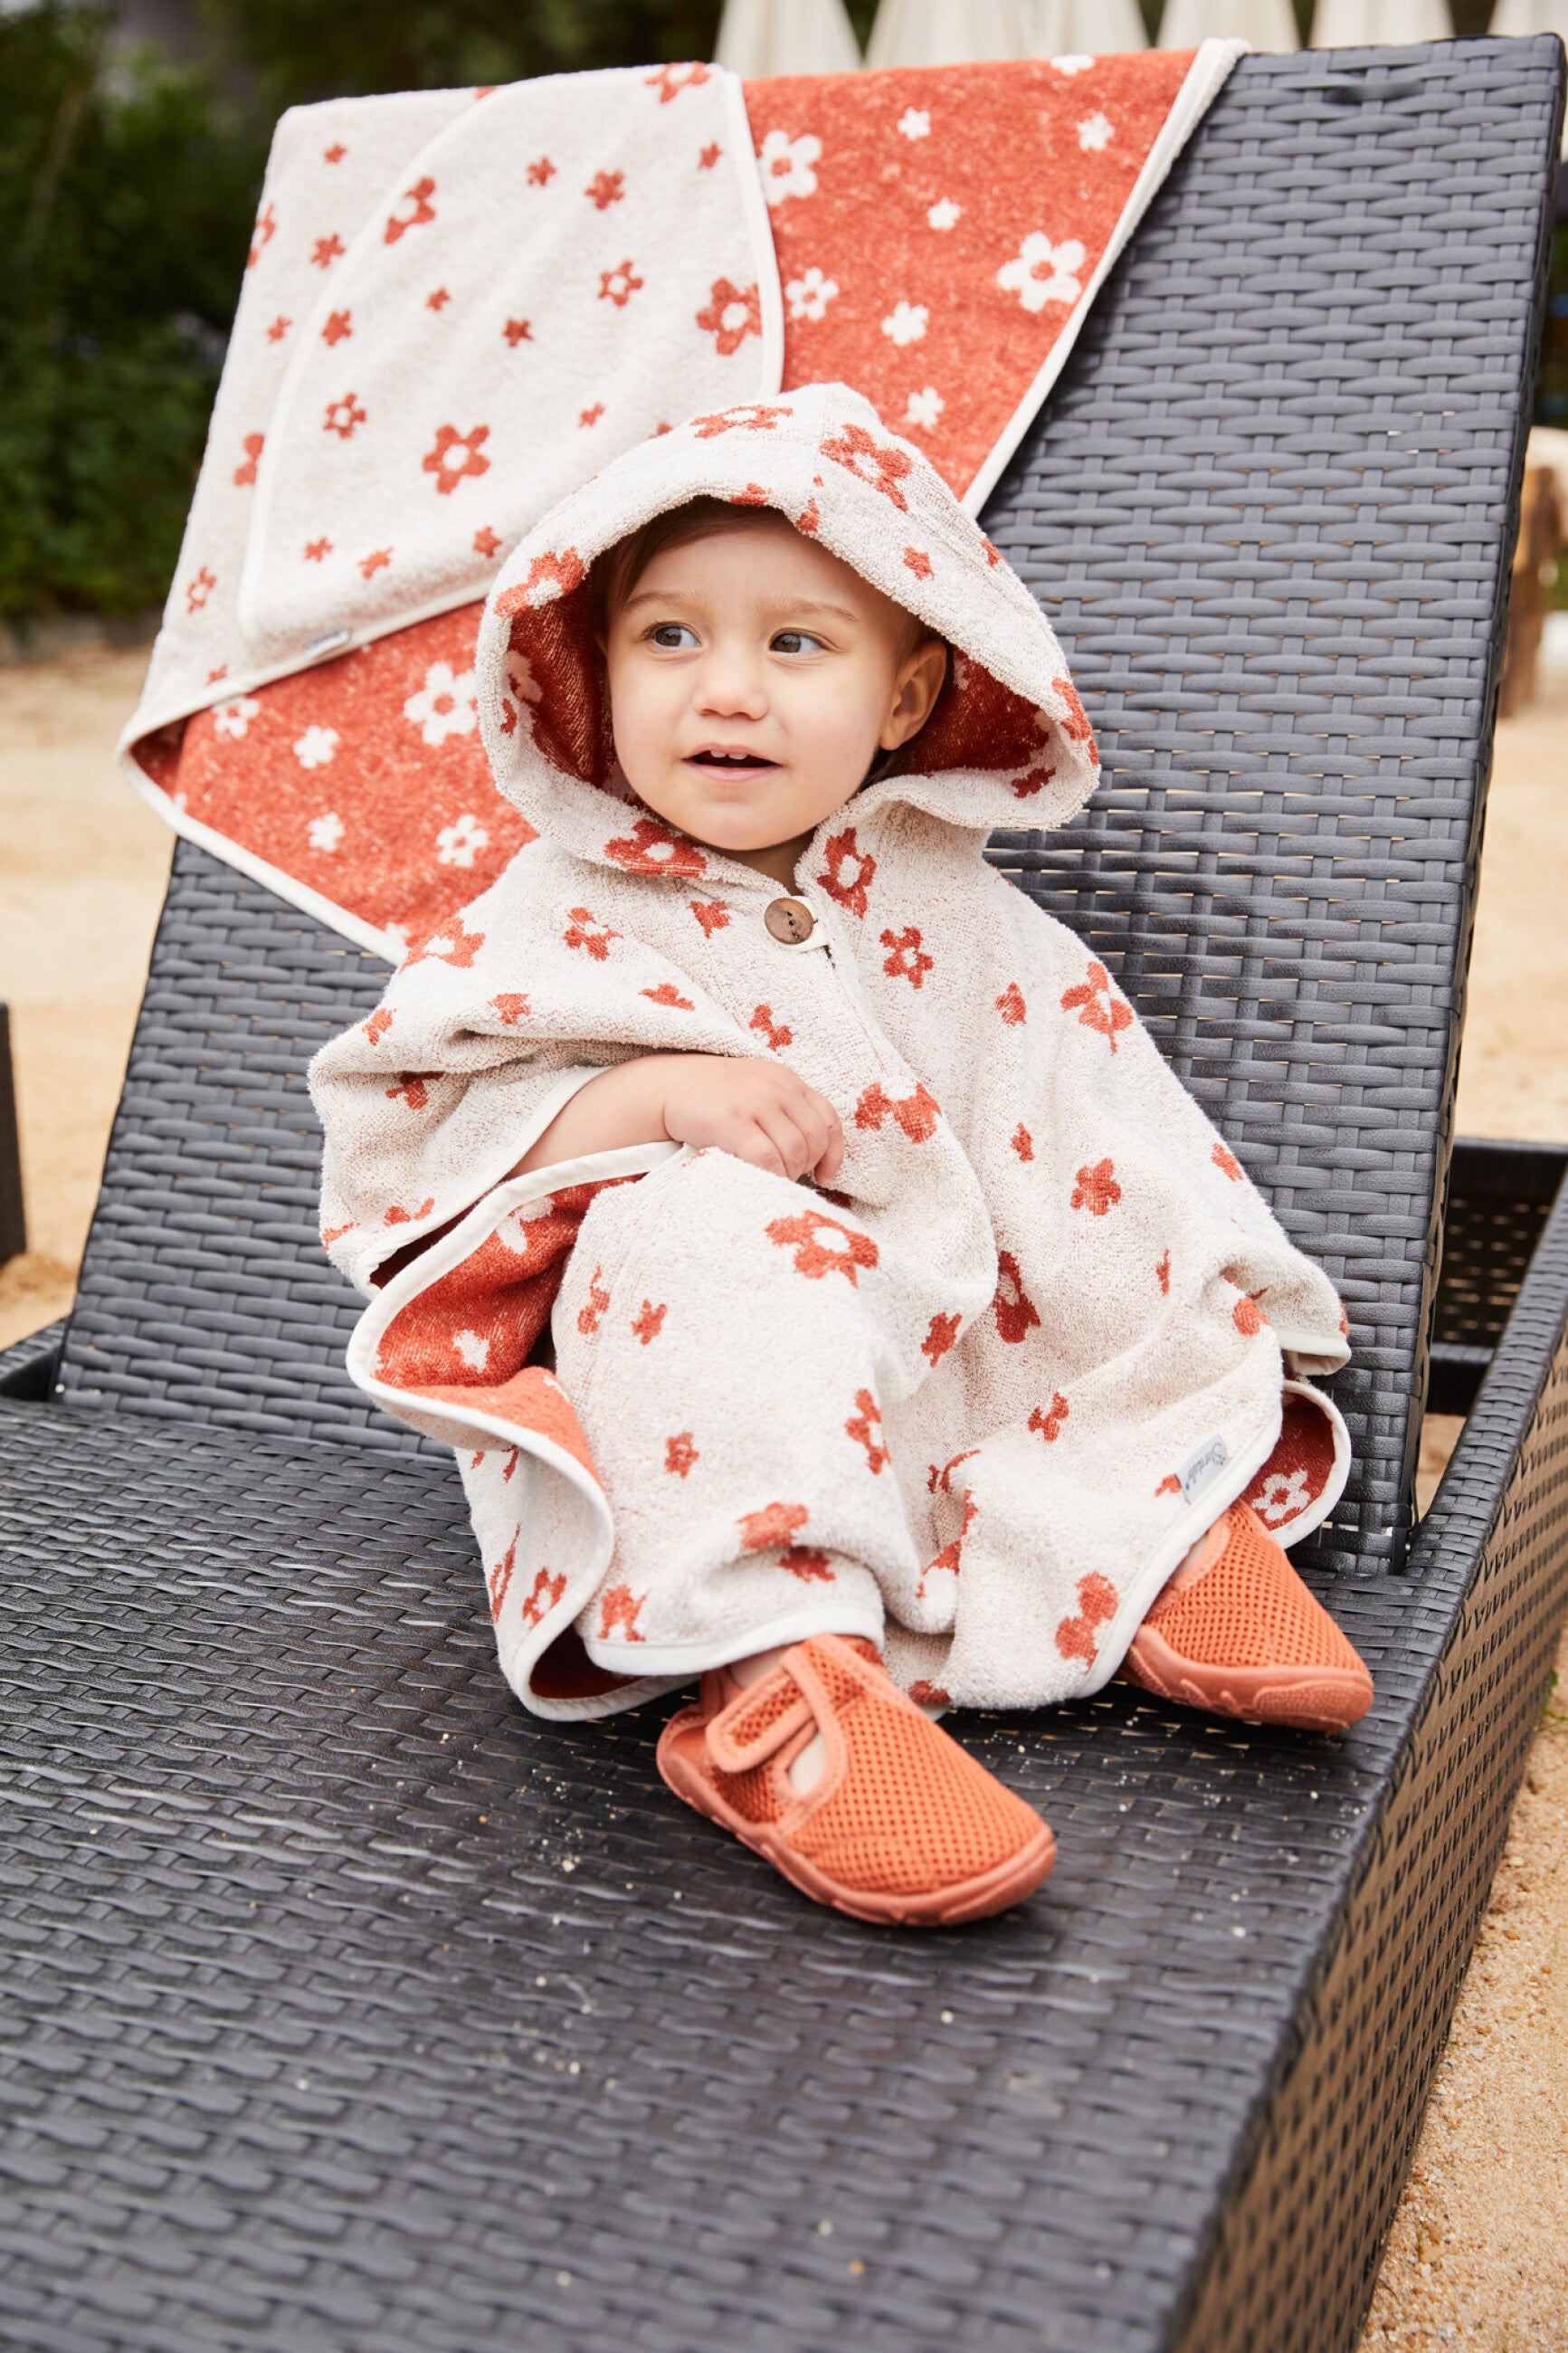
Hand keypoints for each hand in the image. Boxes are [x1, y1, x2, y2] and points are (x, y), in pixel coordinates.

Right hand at [514, 1053, 843, 1183]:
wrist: (658, 1089)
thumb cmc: (706, 1103)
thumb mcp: (750, 1097)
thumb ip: (779, 1115)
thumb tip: (812, 1162)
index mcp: (783, 1079)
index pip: (826, 1117)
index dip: (832, 1151)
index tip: (824, 1175)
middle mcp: (774, 1085)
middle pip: (811, 1139)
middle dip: (802, 1168)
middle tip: (781, 1182)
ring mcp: (753, 1100)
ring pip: (792, 1152)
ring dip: (783, 1176)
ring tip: (763, 1182)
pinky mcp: (730, 1120)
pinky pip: (765, 1159)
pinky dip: (766, 1177)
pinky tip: (752, 1181)